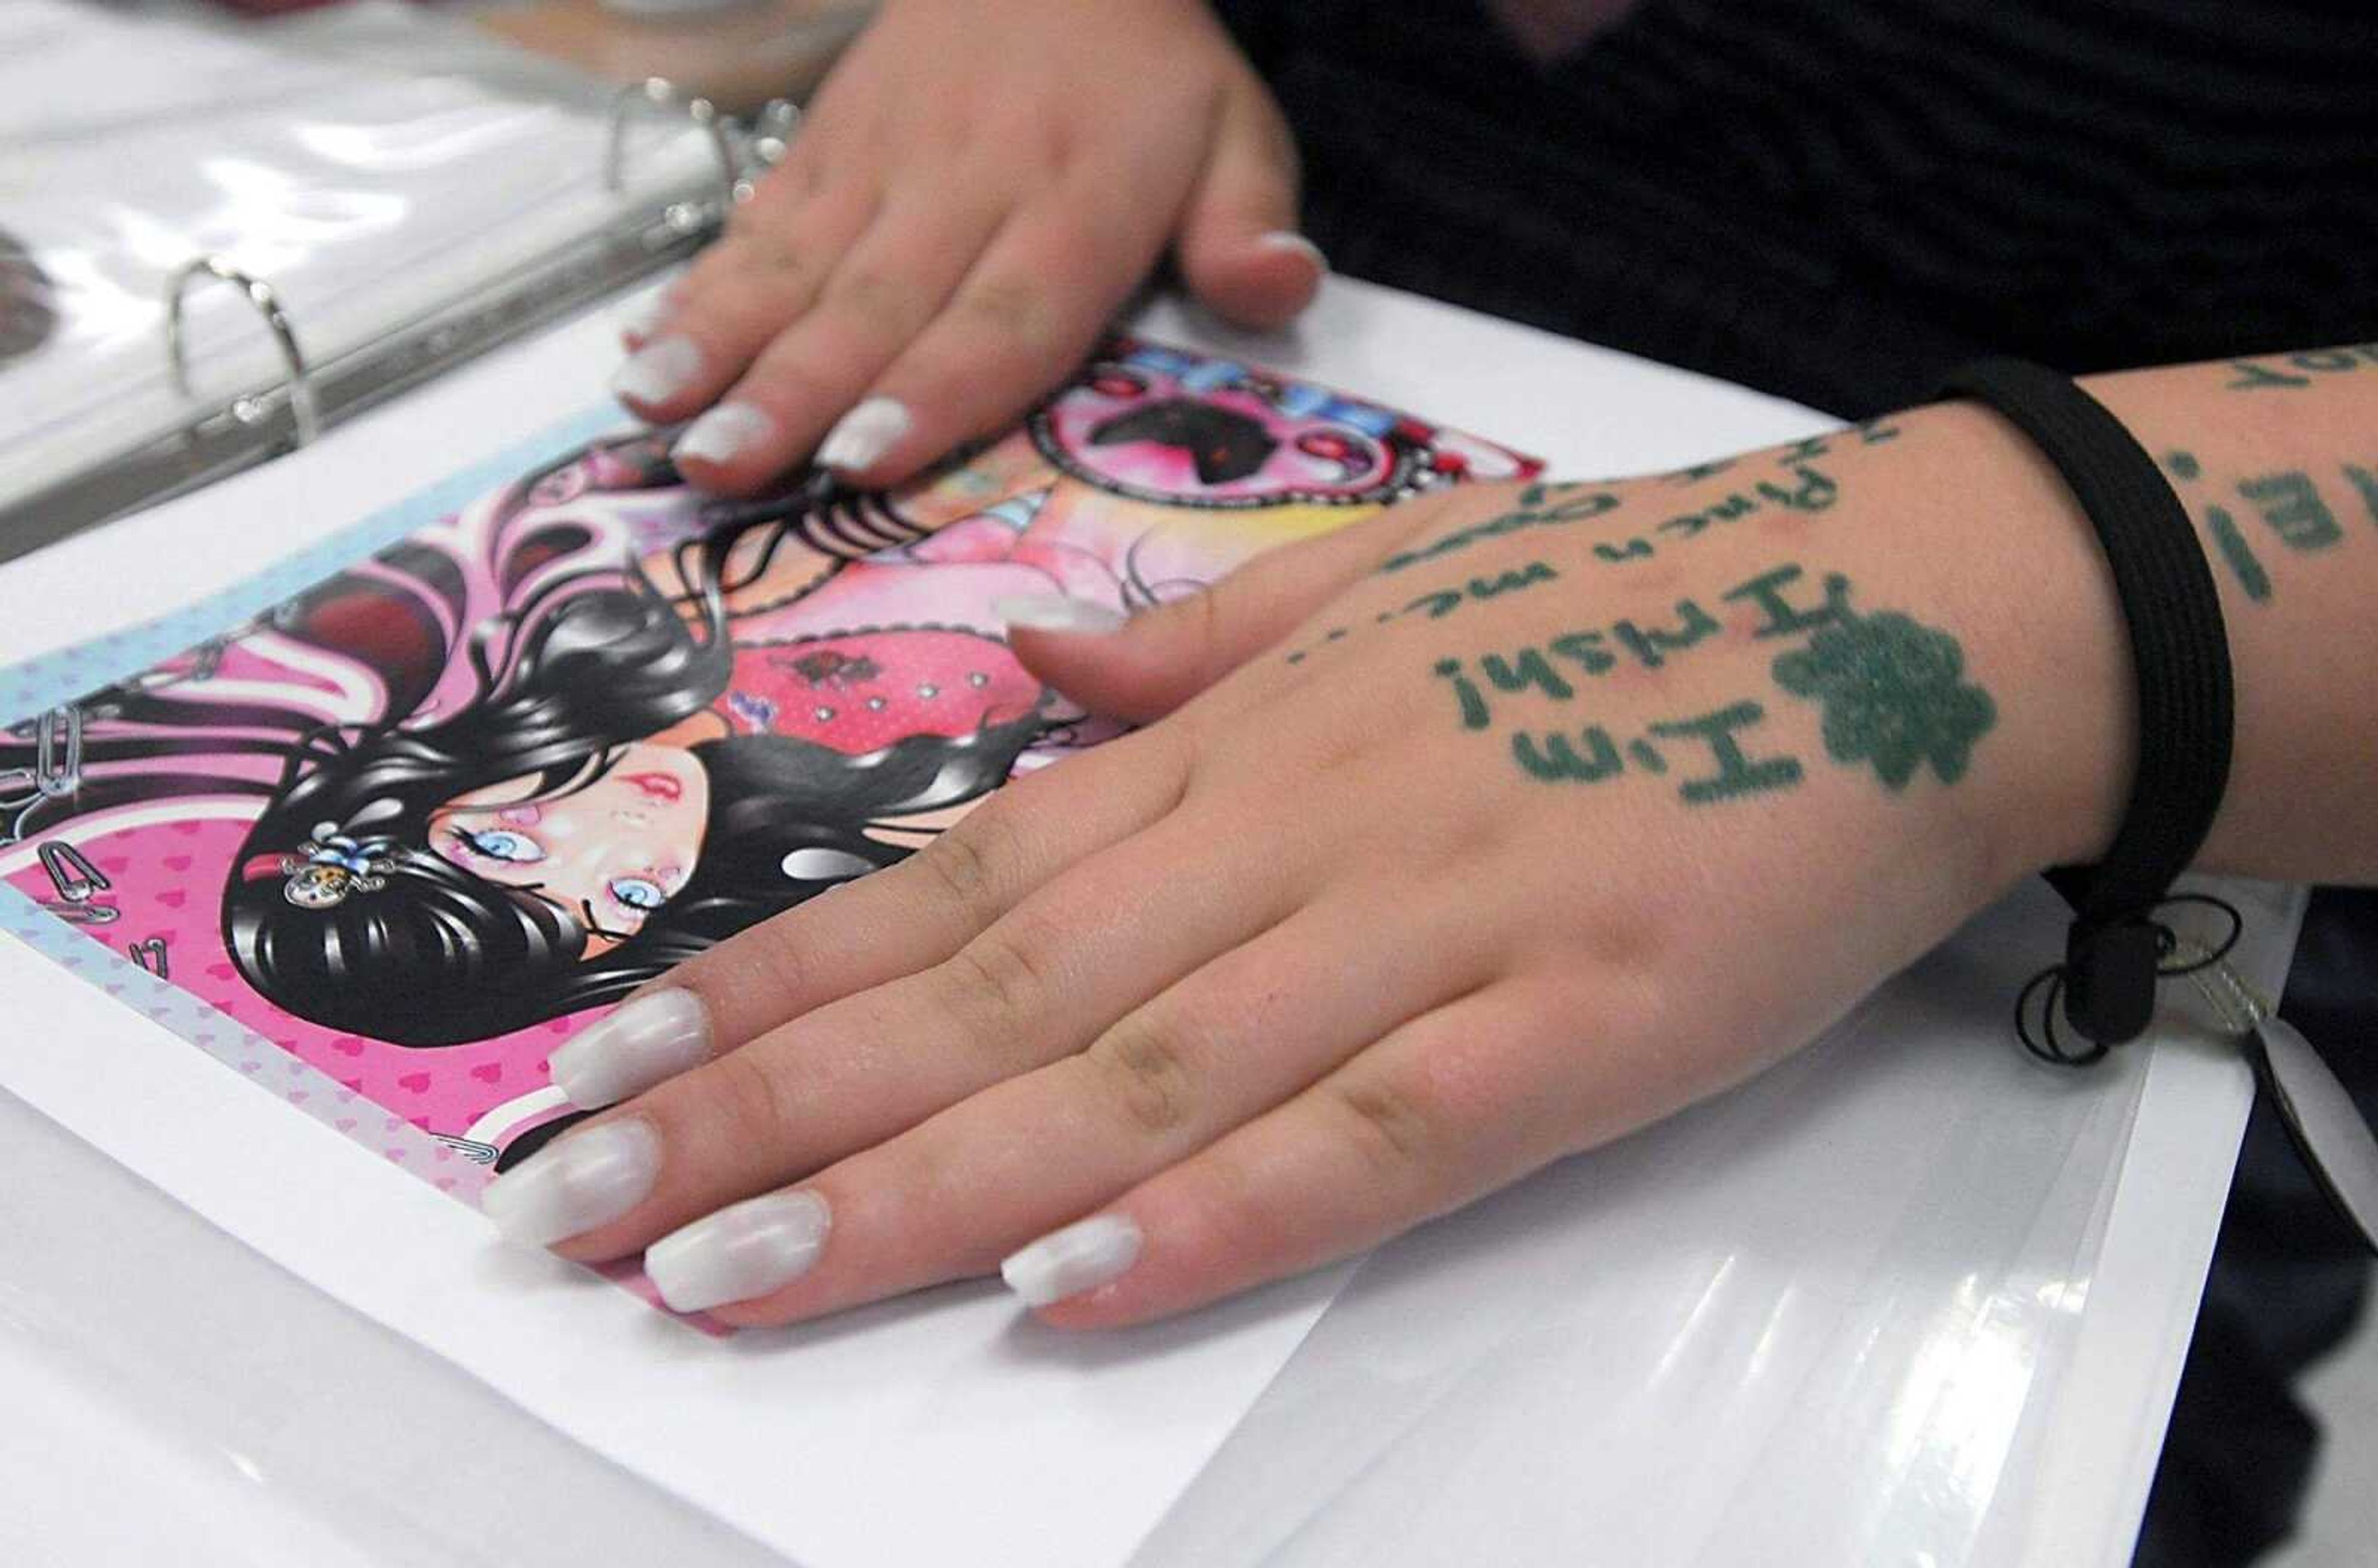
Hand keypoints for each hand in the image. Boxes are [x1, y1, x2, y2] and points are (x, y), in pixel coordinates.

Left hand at [480, 408, 2132, 1326]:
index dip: (768, 982)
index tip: (603, 1064)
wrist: (1914, 613)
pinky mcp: (1582, 1030)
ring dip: (915, 1183)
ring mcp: (1434, 931)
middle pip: (989, 996)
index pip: (956, 883)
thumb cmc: (1634, 604)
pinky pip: (1371, 1139)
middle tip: (569, 1209)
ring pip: (1132, 1074)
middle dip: (766, 1111)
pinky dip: (1211, 1209)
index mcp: (1243, 740)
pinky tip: (1058, 1280)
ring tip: (723, 1278)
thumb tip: (1030, 674)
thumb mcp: (1391, 583)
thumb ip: (1197, 643)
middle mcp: (1295, 833)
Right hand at [614, 0, 1320, 494]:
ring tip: (651, 413)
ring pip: (794, 265)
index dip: (929, 390)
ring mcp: (880, 166)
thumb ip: (1250, 222)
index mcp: (1076, 207)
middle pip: (874, 305)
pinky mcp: (824, 146)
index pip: (1002, 315)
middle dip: (790, 392)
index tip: (860, 456)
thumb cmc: (1150, 79)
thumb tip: (1278, 284)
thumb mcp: (1237, 134)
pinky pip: (758, 221)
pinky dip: (696, 286)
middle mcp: (966, 190)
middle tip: (719, 467)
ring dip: (717, 344)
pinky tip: (642, 346)